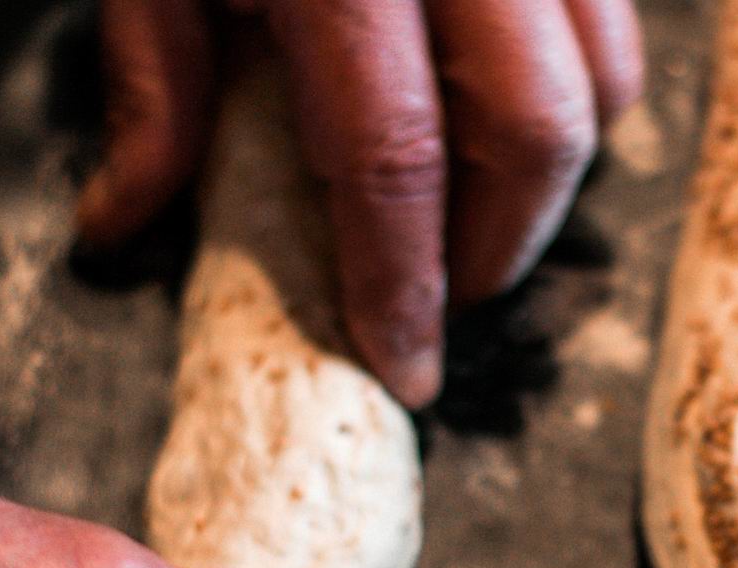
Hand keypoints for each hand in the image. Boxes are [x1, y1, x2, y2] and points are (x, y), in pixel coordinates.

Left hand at [75, 0, 645, 407]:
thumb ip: (151, 80)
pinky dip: (582, 86)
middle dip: (502, 246)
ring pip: (605, 79)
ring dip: (553, 174)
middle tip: (447, 294)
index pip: (397, 158)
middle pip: (537, 134)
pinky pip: (614, 17)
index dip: (407, 281)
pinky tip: (510, 106)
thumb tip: (122, 222)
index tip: (408, 364)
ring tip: (480, 208)